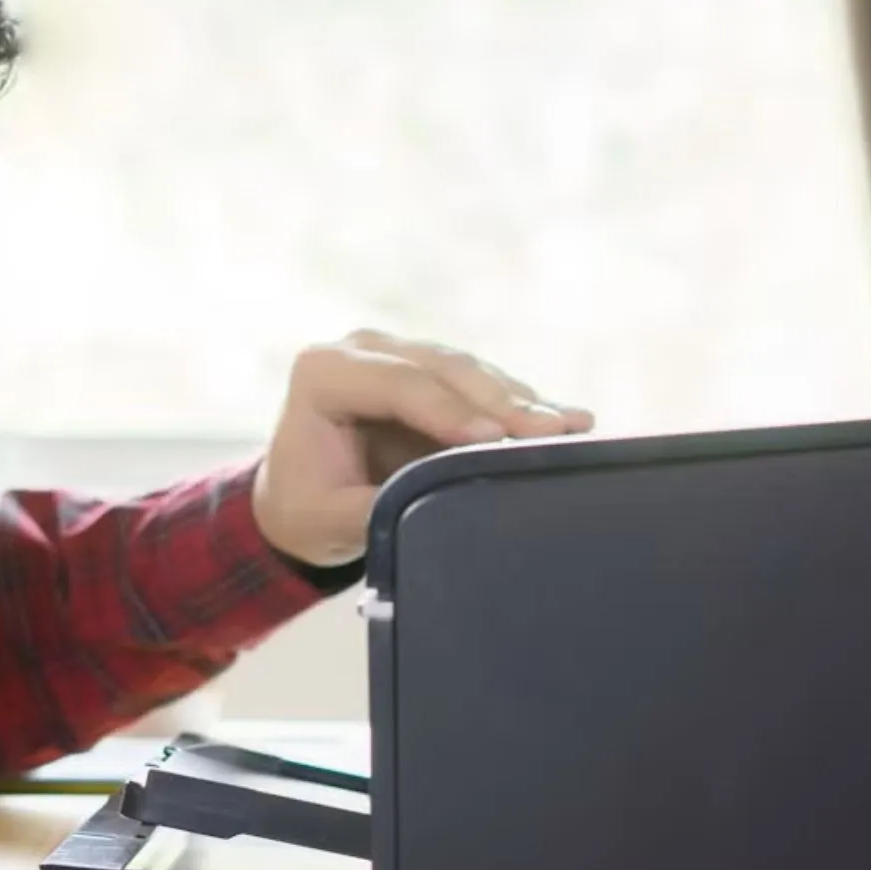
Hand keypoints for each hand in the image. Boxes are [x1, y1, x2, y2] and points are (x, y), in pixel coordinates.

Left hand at [253, 328, 591, 567]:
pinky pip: (481, 384)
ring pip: (470, 371)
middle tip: (552, 431)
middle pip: (442, 369)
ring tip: (570, 426)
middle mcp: (363, 350)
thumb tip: (437, 505)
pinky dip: (522, 403)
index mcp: (322, 373)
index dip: (449, 409)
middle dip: (501, 401)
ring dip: (521, 399)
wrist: (300, 500)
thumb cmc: (306, 508)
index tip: (497, 436)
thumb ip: (374, 507)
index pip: (397, 384)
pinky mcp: (433, 372)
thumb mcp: (328, 519)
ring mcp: (401, 354)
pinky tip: (566, 418)